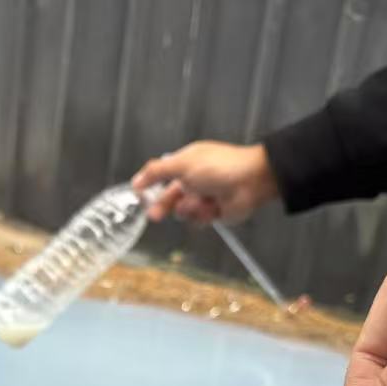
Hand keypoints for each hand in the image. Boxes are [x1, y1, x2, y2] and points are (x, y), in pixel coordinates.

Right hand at [131, 142, 279, 223]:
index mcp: (185, 164)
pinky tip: (213, 208)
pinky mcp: (212, 213)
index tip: (139, 195)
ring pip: (183, 212)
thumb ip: (156, 172)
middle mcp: (192, 180)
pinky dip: (203, 216)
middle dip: (163, 206)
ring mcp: (203, 197)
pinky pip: (198, 221)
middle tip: (154, 215)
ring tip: (203, 201)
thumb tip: (135, 181)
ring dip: (190, 208)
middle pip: (168, 197)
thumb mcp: (182, 165)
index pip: (161, 176)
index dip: (149, 186)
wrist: (251, 182)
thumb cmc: (218, 168)